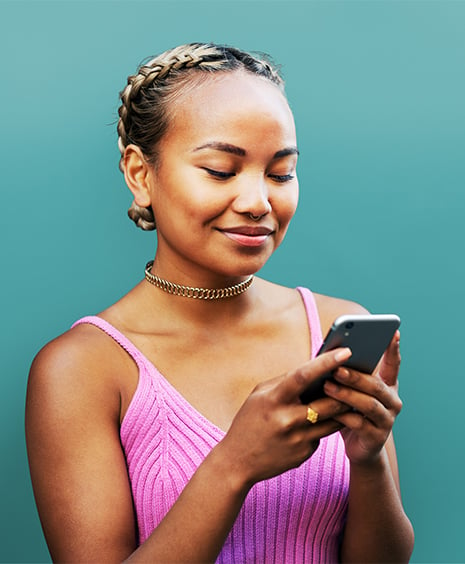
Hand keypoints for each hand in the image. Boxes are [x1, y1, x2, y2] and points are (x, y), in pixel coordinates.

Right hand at [217, 348, 352, 487]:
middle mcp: (287, 419)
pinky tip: (323, 420)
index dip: (326, 362)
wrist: (238, 461)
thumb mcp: (260, 395)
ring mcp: (298, 439)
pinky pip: (323, 434)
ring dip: (343, 407)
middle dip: (346, 389)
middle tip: (359, 377)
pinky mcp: (305, 453)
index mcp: (274, 399)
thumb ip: (285, 381)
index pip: (304, 376)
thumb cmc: (249, 421)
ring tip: (351, 396)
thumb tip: (313, 368)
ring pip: (333, 420)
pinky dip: (326, 425)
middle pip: (328, 401)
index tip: (346, 351)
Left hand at [323, 331, 402, 464]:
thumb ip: (347, 374)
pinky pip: (359, 424)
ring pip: (368, 404)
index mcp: (388, 385)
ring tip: (327, 386)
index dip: (393, 349)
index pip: (393, 364)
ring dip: (346, 394)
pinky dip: (342, 416)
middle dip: (355, 376)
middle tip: (336, 368)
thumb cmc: (351, 410)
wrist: (359, 447)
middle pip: (376, 385)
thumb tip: (327, 353)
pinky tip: (328, 411)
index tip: (393, 332)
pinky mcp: (376, 437)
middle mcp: (392, 401)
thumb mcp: (351, 390)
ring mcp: (387, 420)